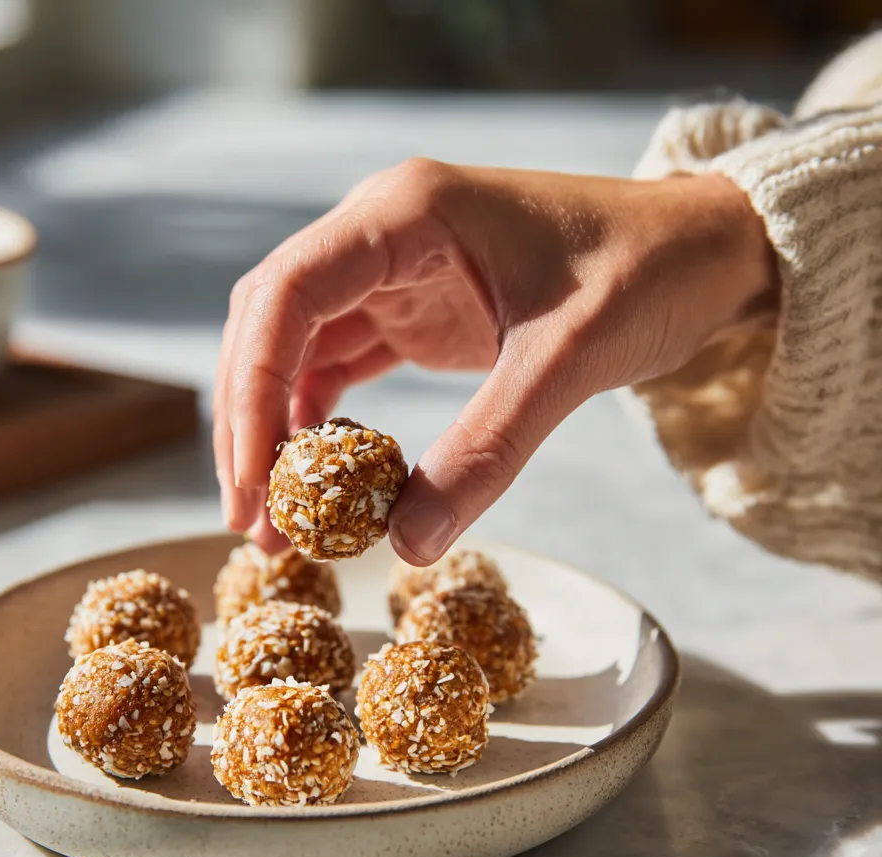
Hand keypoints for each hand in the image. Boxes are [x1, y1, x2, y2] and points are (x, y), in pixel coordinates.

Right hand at [215, 158, 775, 563]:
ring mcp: (391, 272)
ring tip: (274, 518)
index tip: (253, 482)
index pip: (287, 294)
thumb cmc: (647, 273)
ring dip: (276, 432)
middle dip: (250, 422)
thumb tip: (408, 546)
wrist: (702, 251)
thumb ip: (488, 450)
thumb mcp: (568, 361)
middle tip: (251, 518)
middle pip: (271, 325)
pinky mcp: (410, 311)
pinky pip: (339, 368)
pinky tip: (320, 478)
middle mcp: (381, 233)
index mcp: (407, 213)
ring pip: (294, 352)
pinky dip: (320, 425)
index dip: (253, 392)